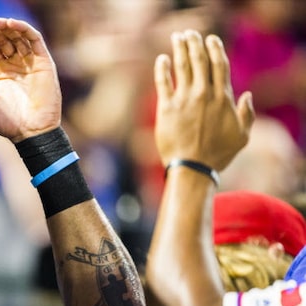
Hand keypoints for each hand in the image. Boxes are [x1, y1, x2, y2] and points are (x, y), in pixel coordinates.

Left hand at [0, 16, 60, 142]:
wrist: (29, 133)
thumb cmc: (5, 123)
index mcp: (4, 73)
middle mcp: (18, 66)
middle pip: (5, 39)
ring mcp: (32, 63)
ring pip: (19, 36)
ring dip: (5, 26)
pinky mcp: (44, 63)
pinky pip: (35, 39)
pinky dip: (23, 28)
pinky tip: (9, 24)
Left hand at [154, 30, 253, 170]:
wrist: (192, 167)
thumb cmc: (218, 155)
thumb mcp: (242, 136)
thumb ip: (247, 114)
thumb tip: (248, 96)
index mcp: (222, 98)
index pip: (219, 65)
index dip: (215, 48)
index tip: (210, 39)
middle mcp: (204, 94)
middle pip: (200, 60)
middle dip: (195, 43)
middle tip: (190, 34)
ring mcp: (184, 99)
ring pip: (182, 66)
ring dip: (180, 48)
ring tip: (177, 37)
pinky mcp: (166, 107)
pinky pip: (163, 82)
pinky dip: (162, 68)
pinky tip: (162, 59)